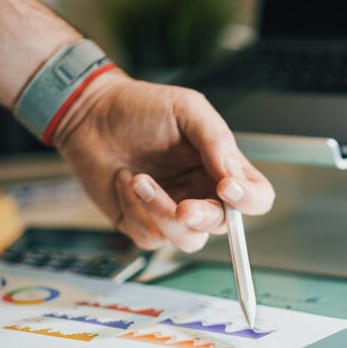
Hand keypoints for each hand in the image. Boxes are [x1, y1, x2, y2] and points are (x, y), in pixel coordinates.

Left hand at [54, 70, 274, 251]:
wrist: (90, 115)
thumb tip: (234, 177)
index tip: (227, 187)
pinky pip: (151, 237)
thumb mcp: (187, 109)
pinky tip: (125, 184)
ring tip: (139, 180)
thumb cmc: (140, 108)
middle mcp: (203, 195)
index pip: (256, 198)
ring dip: (163, 213)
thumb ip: (216, 140)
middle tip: (184, 207)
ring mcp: (174, 213)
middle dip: (203, 217)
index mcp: (222, 169)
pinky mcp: (144, 224)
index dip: (249, 200)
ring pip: (189, 239)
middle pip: (224, 226)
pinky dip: (135, 211)